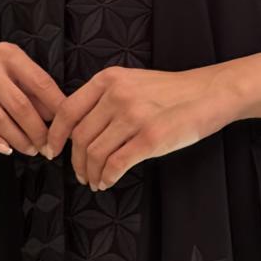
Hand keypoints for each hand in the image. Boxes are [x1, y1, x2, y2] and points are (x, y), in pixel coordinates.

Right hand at [0, 42, 65, 156]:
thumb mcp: (14, 68)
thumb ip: (34, 88)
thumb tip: (55, 116)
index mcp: (8, 55)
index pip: (39, 82)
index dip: (56, 107)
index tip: (67, 126)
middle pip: (19, 105)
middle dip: (37, 131)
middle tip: (48, 146)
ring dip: (19, 140)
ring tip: (31, 150)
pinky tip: (7, 149)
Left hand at [44, 64, 236, 191]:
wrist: (208, 93)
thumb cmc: (169, 91)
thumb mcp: (131, 81)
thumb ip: (104, 98)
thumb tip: (76, 129)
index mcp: (109, 79)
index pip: (68, 109)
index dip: (55, 134)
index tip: (52, 150)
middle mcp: (117, 95)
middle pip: (80, 136)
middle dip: (75, 161)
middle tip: (79, 173)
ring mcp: (134, 116)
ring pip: (95, 153)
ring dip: (90, 173)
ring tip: (94, 180)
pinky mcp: (150, 138)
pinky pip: (116, 164)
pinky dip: (106, 177)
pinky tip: (107, 182)